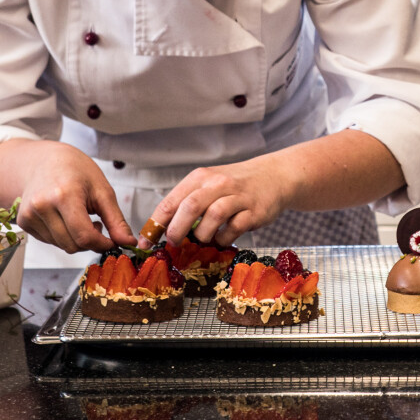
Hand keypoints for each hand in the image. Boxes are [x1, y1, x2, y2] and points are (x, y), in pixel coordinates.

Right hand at [0, 139, 134, 253]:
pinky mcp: (24, 222)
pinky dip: (62, 236)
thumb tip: (128, 242)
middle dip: (90, 242)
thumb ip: (116, 219)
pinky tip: (64, 218)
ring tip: (80, 217)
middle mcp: (42, 206)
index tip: (112, 242)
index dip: (102, 244)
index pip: (84, 236)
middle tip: (97, 224)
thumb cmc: (74, 170)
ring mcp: (29, 215)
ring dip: (76, 239)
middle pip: (72, 245)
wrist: (41, 160)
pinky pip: (49, 241)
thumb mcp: (101, 189)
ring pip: (61, 246)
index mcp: (64, 195)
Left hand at [141, 156, 294, 247]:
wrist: (274, 176)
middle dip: (176, 230)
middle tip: (173, 243)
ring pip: (213, 216)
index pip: (171, 201)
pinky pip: (234, 229)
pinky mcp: (254, 211)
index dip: (155, 224)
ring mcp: (238, 196)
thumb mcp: (208, 185)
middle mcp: (218, 183)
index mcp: (200, 177)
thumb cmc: (235, 185)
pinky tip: (223, 238)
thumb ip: (187, 203)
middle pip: (190, 207)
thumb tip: (161, 231)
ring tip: (204, 239)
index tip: (146, 242)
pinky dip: (224, 238)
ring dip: (203, 235)